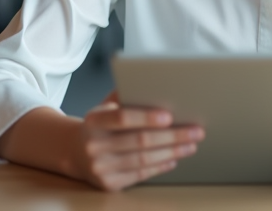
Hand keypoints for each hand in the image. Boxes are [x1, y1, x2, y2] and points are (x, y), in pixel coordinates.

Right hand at [68, 92, 203, 190]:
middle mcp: (94, 146)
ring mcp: (100, 168)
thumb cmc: (100, 125)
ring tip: (191, 145)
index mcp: (93, 121)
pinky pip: (141, 175)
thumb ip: (126, 96)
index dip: (147, 117)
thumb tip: (158, 88)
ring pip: (143, 160)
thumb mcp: (105, 106)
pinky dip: (161, 166)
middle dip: (172, 136)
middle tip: (195, 131)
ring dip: (172, 152)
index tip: (170, 116)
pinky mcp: (108, 184)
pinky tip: (174, 158)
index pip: (122, 118)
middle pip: (140, 141)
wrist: (75, 152)